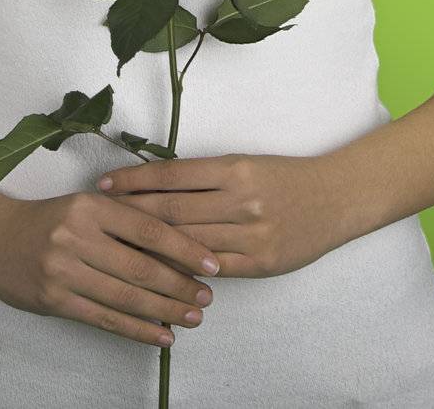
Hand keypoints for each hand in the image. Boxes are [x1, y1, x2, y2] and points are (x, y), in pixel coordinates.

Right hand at [0, 192, 220, 346]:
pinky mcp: (53, 299)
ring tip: (192, 318)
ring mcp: (62, 270)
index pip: (150, 230)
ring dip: (164, 311)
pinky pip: (103, 318)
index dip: (185, 249)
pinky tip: (161, 336)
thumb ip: (126, 220)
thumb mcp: (86, 205)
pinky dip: (136, 330)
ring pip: (125, 297)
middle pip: (141, 268)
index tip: (213, 265)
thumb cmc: (50, 220)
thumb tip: (182, 247)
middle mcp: (77, 236)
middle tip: (207, 298)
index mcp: (92, 206)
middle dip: (180, 287)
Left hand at [95, 153, 361, 277]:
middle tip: (96, 216)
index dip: (134, 181)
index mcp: (235, 168)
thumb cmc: (288, 177)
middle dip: (130, 213)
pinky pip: (212, 268)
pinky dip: (183, 268)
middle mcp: (241, 199)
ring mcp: (251, 233)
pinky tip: (159, 269)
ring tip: (117, 245)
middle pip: (172, 210)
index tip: (104, 183)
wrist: (338, 197)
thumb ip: (207, 176)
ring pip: (188, 242)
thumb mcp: (248, 164)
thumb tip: (155, 186)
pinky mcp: (260, 261)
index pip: (172, 175)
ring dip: (150, 245)